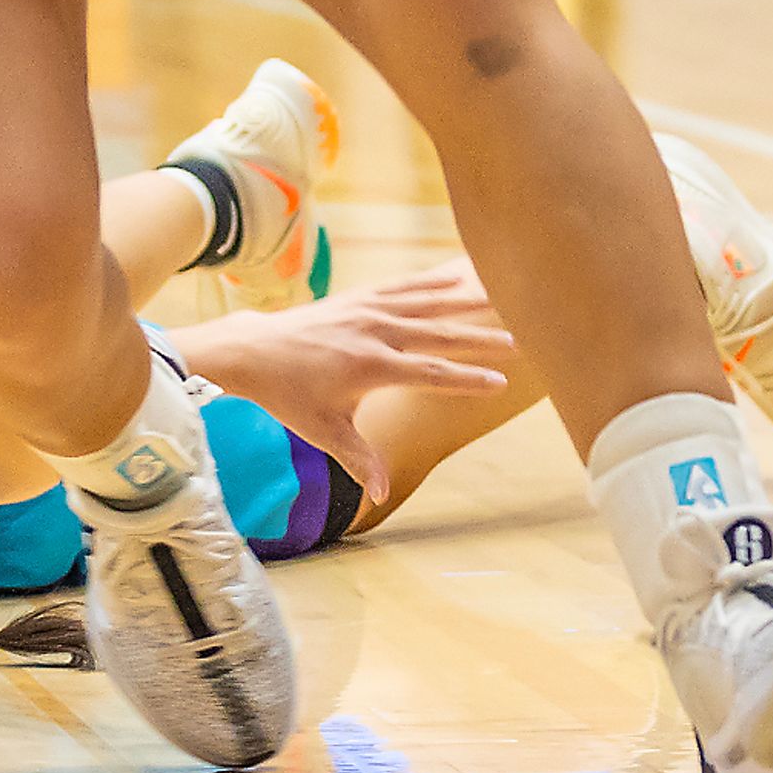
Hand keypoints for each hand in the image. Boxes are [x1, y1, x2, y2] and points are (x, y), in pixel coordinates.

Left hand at [181, 269, 513, 511]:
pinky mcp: (357, 298)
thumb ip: (358, 460)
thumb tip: (381, 496)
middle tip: (519, 341)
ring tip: (498, 294)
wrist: (253, 351)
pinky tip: (455, 276)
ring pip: (424, 302)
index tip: (500, 384)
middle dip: (480, 338)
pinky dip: (429, 282)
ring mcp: (365, 310)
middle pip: (437, 334)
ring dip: (462, 299)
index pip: (431, 374)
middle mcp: (373, 332)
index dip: (467, 380)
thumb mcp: (323, 431)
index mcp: (370, 366)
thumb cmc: (288, 395)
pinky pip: (401, 287)